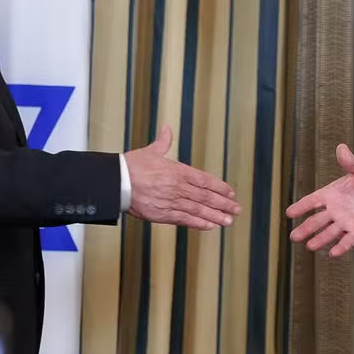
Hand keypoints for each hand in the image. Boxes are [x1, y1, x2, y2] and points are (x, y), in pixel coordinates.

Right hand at [125, 125, 240, 228]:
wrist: (117, 182)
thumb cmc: (132, 166)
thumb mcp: (151, 151)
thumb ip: (163, 141)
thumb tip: (166, 128)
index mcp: (178, 171)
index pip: (205, 180)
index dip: (220, 187)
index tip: (231, 193)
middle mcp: (178, 186)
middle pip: (206, 196)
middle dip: (223, 203)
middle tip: (236, 209)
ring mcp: (172, 201)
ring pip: (198, 210)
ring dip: (215, 216)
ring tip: (228, 220)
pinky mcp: (163, 214)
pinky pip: (184, 219)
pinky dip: (198, 223)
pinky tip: (209, 226)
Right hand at [287, 143, 353, 256]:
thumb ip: (350, 162)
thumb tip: (341, 147)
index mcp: (333, 194)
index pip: (313, 201)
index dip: (301, 206)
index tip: (289, 213)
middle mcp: (337, 210)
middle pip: (317, 221)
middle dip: (305, 228)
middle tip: (293, 236)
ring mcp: (347, 222)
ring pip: (330, 233)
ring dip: (320, 239)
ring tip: (309, 246)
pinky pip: (348, 241)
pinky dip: (341, 247)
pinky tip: (332, 253)